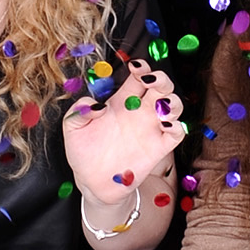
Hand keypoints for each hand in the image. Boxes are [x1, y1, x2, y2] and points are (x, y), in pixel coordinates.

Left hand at [62, 59, 186, 203]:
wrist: (92, 183)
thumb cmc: (82, 152)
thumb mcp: (72, 128)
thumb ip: (78, 111)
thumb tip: (96, 105)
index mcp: (121, 102)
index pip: (138, 77)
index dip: (142, 68)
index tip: (136, 66)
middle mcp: (139, 112)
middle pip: (161, 86)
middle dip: (161, 78)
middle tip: (150, 81)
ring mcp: (151, 129)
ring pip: (174, 105)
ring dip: (173, 101)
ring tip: (161, 105)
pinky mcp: (158, 148)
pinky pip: (177, 132)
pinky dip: (177, 125)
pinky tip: (165, 125)